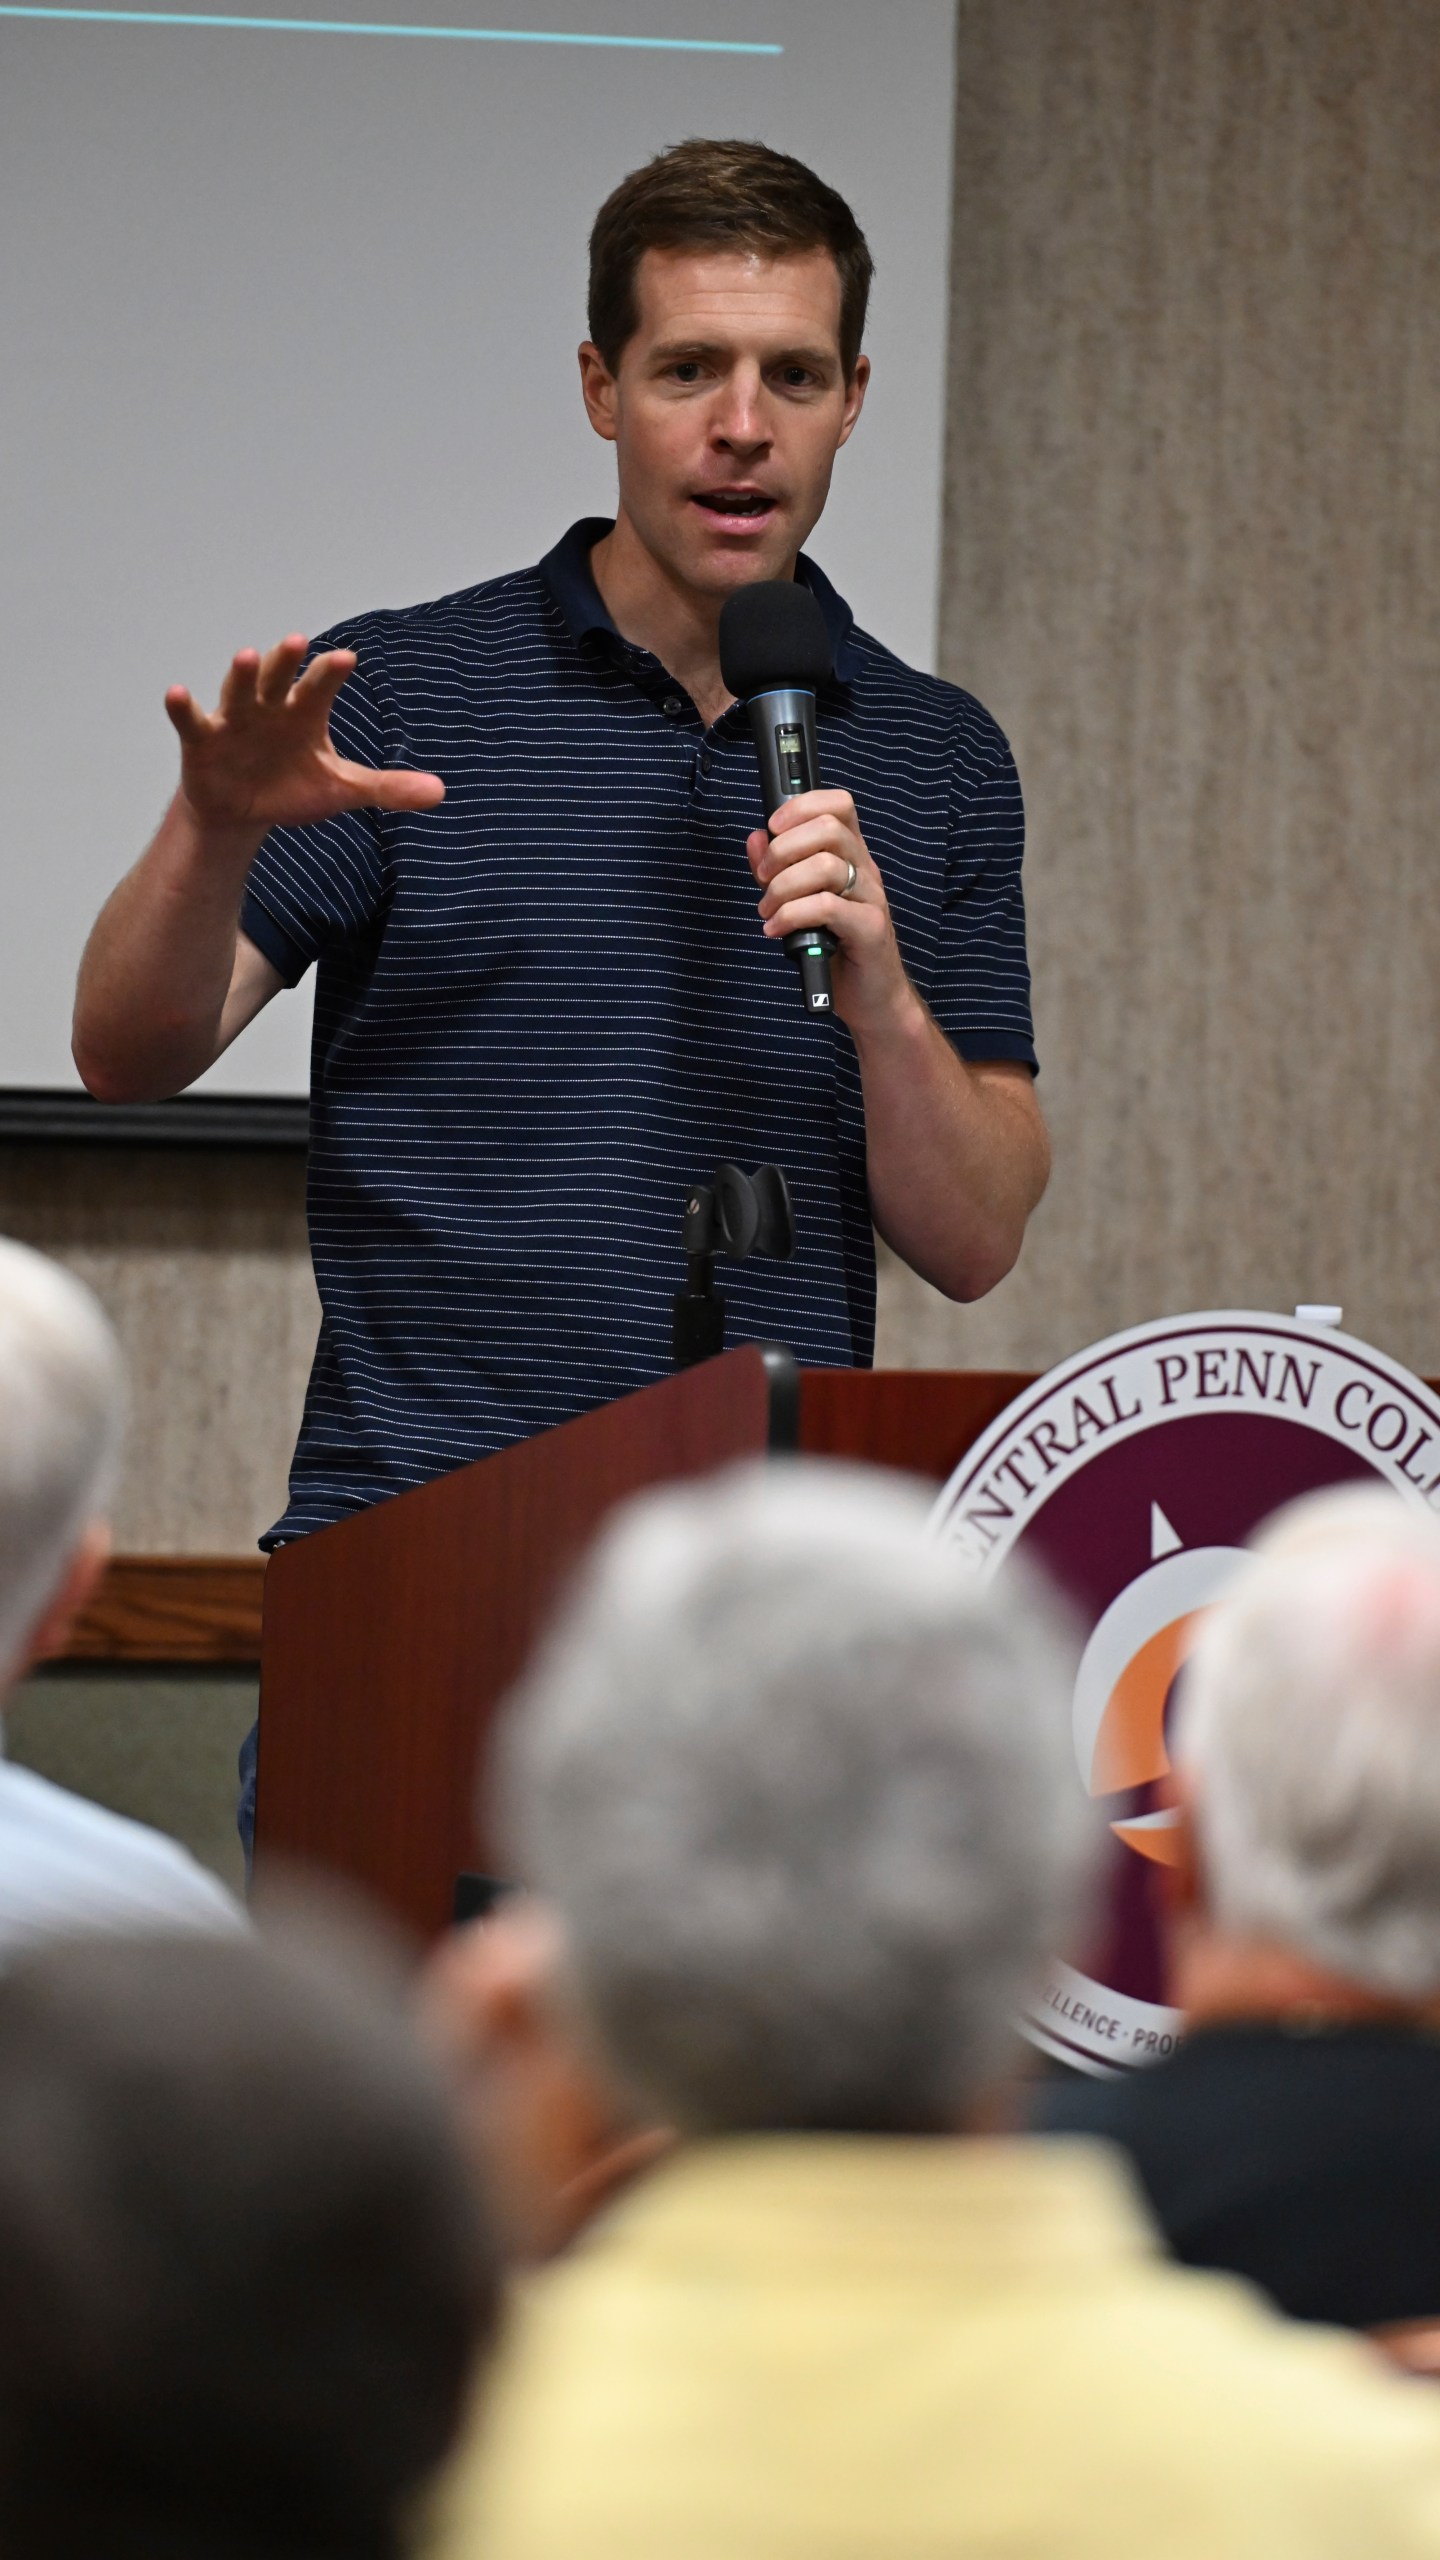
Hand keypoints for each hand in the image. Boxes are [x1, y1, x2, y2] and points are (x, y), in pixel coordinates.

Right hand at [165, 634, 444, 831]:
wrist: (244, 810)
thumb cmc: (293, 788)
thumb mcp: (342, 790)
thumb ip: (387, 788)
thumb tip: (440, 793)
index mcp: (305, 713)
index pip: (321, 688)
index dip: (330, 674)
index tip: (347, 658)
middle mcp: (270, 707)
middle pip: (279, 678)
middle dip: (287, 662)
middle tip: (298, 642)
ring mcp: (235, 720)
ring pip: (239, 691)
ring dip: (242, 675)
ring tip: (248, 655)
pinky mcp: (203, 739)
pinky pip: (192, 719)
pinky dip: (183, 707)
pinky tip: (176, 693)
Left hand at [747, 789, 912, 1034]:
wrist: (873, 999)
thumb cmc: (836, 949)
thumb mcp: (799, 903)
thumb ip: (777, 870)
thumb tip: (756, 838)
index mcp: (851, 857)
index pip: (838, 805)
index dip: (802, 806)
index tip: (772, 826)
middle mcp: (865, 871)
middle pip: (828, 828)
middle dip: (782, 850)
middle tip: (763, 880)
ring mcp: (871, 898)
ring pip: (826, 865)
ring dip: (783, 887)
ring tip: (769, 911)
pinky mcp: (870, 928)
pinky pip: (827, 907)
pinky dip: (792, 915)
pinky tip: (777, 930)